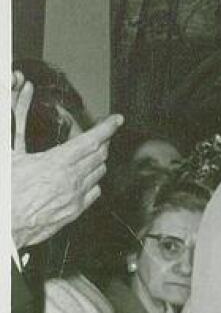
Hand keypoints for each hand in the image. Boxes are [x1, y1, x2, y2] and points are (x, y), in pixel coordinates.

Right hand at [11, 85, 122, 248]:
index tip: (117, 120)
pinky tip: (86, 179)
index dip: (107, 128)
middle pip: (99, 156)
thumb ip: (19, 116)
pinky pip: (95, 192)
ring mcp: (76, 197)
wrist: (7, 223)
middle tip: (100, 135)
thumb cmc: (7, 188)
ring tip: (92, 154)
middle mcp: (72, 180)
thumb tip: (24, 89)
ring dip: (98, 161)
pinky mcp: (76, 211)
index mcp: (58, 162)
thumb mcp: (11, 150)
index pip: (91, 140)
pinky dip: (93, 182)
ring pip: (99, 173)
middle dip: (102, 142)